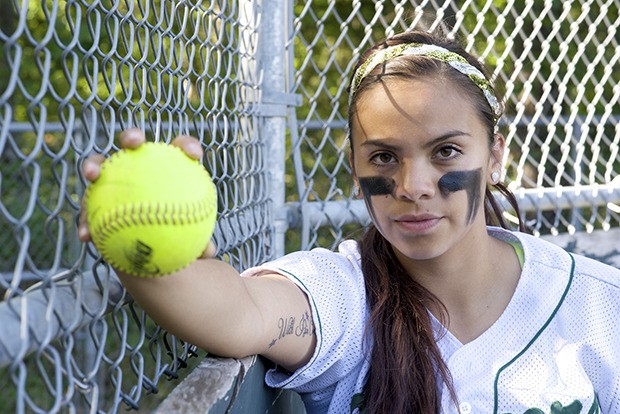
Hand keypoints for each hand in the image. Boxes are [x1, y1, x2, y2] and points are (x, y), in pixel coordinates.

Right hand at [78, 128, 214, 254]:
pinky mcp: (95, 201)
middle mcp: (138, 165)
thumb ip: (199, 243)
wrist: (153, 246)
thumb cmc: (178, 236)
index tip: (193, 155)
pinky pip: (86, 207)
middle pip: (133, 144)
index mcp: (168, 167)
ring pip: (100, 166)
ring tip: (92, 175)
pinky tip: (86, 236)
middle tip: (134, 142)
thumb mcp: (191, 242)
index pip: (180, 149)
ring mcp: (113, 180)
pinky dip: (85, 221)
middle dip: (132, 136)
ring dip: (93, 165)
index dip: (187, 146)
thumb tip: (209, 251)